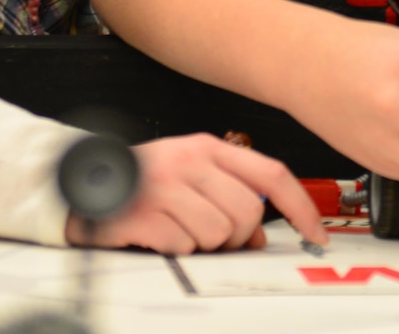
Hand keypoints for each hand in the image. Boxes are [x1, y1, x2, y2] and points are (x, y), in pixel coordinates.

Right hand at [71, 134, 326, 254]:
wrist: (82, 184)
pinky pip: (184, 246)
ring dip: (204, 245)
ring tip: (180, 232)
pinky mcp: (145, 212)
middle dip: (238, 236)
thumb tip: (260, 236)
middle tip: (215, 237)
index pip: (271, 174)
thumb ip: (228, 196)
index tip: (315, 231)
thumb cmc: (141, 182)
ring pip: (219, 233)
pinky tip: (159, 235)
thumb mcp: (188, 176)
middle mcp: (190, 161)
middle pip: (248, 212)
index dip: (300, 206)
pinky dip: (176, 250)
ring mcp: (167, 185)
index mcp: (208, 148)